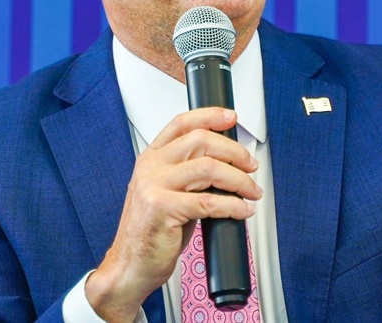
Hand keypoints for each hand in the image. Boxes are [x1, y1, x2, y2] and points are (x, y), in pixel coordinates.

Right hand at [85, 107, 260, 320]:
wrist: (130, 266)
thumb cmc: (151, 231)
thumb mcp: (166, 192)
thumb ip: (188, 173)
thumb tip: (227, 163)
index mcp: (151, 158)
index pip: (181, 123)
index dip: (209, 116)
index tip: (231, 118)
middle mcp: (150, 167)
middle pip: (201, 140)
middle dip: (235, 152)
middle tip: (250, 166)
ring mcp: (154, 186)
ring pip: (209, 168)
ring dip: (239, 180)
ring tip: (251, 191)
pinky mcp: (163, 208)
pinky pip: (209, 202)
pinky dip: (233, 206)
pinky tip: (242, 211)